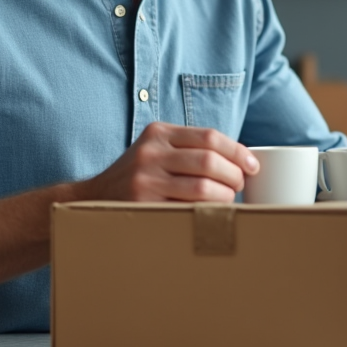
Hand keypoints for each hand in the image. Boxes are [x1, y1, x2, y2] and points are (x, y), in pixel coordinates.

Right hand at [84, 122, 258, 201]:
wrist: (94, 198)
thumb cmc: (139, 175)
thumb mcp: (157, 149)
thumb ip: (190, 147)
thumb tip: (242, 158)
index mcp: (159, 132)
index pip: (210, 137)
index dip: (238, 152)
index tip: (252, 165)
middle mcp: (151, 152)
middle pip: (210, 162)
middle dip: (235, 176)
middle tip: (240, 185)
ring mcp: (146, 179)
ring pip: (203, 188)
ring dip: (225, 197)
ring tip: (228, 200)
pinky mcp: (144, 204)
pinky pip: (188, 209)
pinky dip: (207, 212)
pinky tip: (211, 213)